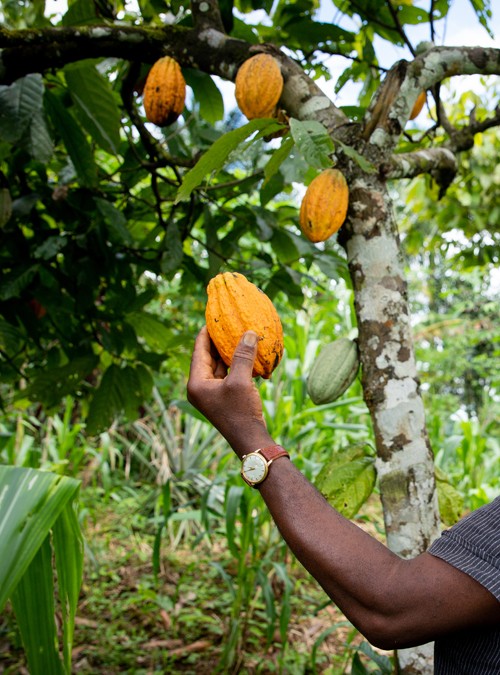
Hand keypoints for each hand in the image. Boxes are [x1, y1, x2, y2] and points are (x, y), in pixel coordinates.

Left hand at [187, 326, 273, 457]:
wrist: (249, 440)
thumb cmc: (241, 412)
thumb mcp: (241, 381)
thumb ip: (243, 356)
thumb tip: (249, 333)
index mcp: (196, 383)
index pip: (199, 350)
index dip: (206, 332)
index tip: (214, 317)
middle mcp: (200, 387)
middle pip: (207, 356)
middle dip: (218, 340)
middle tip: (228, 323)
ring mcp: (211, 393)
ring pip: (218, 365)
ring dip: (228, 352)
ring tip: (238, 334)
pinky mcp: (223, 396)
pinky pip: (227, 374)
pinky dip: (235, 364)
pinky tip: (246, 353)